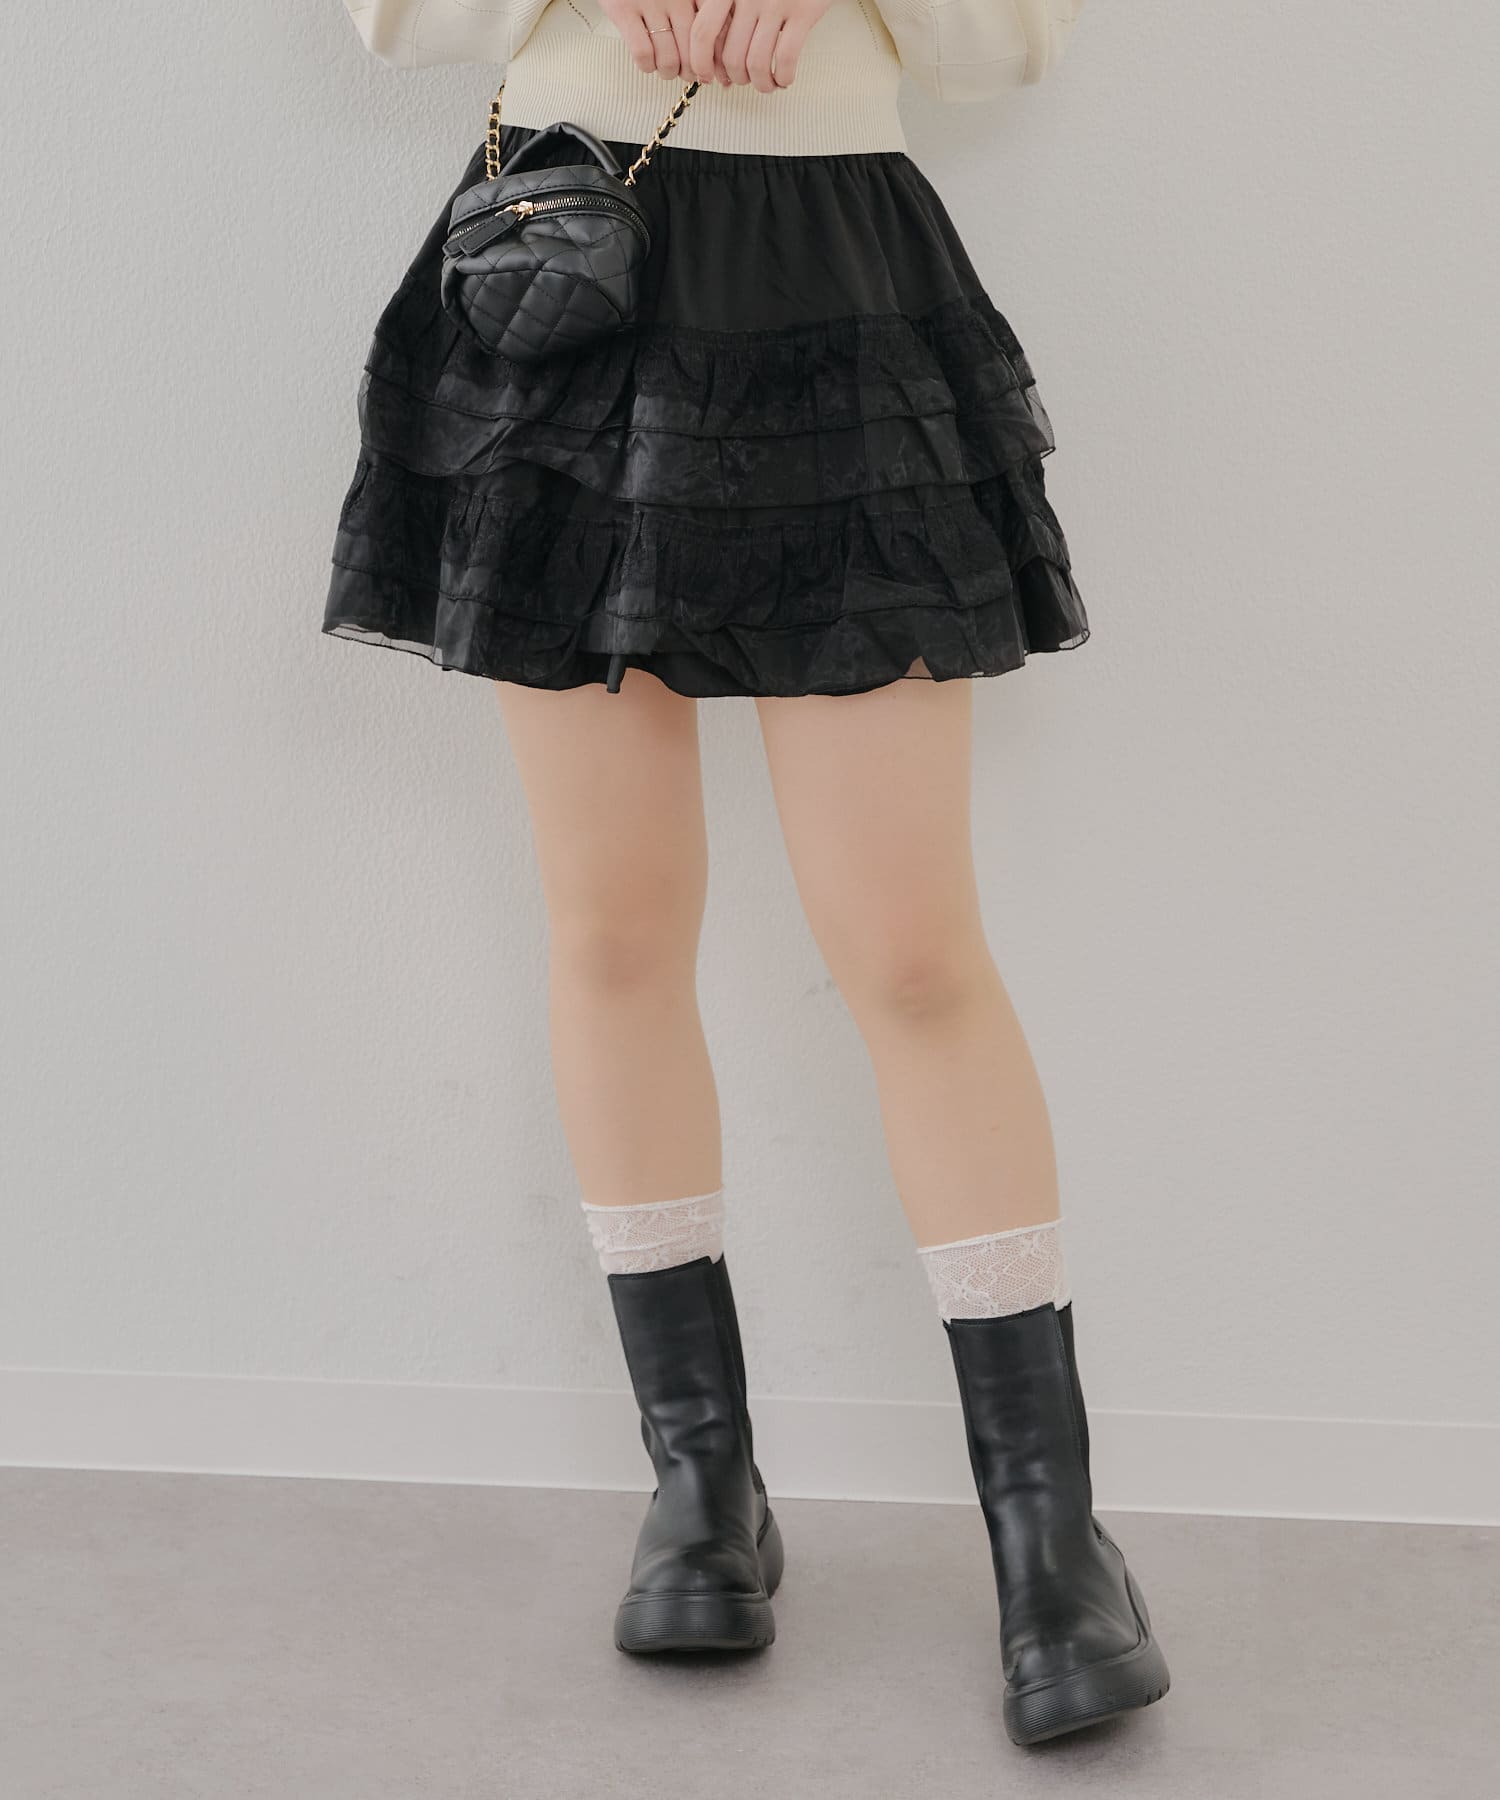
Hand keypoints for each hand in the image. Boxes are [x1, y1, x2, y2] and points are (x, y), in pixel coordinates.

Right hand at [600, 0, 700, 81]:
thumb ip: (694, 13)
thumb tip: (709, 52)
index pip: (708, 35)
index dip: (708, 60)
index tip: (704, 71)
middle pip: (691, 53)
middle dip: (688, 72)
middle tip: (682, 73)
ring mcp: (650, 3)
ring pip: (668, 58)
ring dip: (666, 72)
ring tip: (663, 67)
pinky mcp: (625, 10)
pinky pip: (643, 53)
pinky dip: (646, 65)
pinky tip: (646, 61)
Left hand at [688, 0, 836, 92]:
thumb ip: (728, 18)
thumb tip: (716, 68)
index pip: (703, 32)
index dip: (701, 62)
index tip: (706, 77)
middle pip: (731, 56)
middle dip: (738, 78)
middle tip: (745, 80)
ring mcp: (776, 3)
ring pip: (757, 64)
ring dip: (761, 84)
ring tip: (767, 83)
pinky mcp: (802, 12)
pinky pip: (786, 59)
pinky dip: (784, 77)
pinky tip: (785, 78)